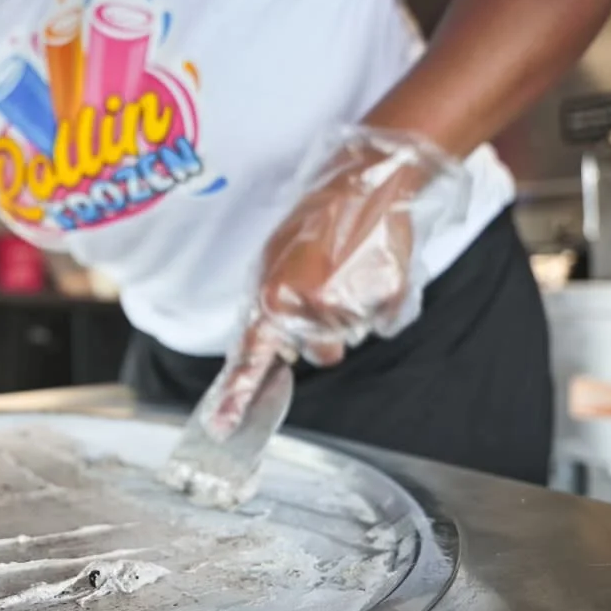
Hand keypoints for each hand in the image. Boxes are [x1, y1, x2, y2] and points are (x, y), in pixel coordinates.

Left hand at [201, 127, 469, 439]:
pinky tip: (371, 271)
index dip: (236, 395)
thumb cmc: (315, 221)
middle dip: (322, 333)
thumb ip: (270, 307)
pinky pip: (382, 323)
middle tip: (326, 289)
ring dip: (350, 315)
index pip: (252, 357)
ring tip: (348, 272)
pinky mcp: (387, 300)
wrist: (365, 184)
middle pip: (319, 356)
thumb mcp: (274, 260)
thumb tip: (278, 349)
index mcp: (273, 298)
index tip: (223, 426)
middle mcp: (309, 309)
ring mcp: (351, 307)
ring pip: (350, 340)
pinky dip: (380, 304)